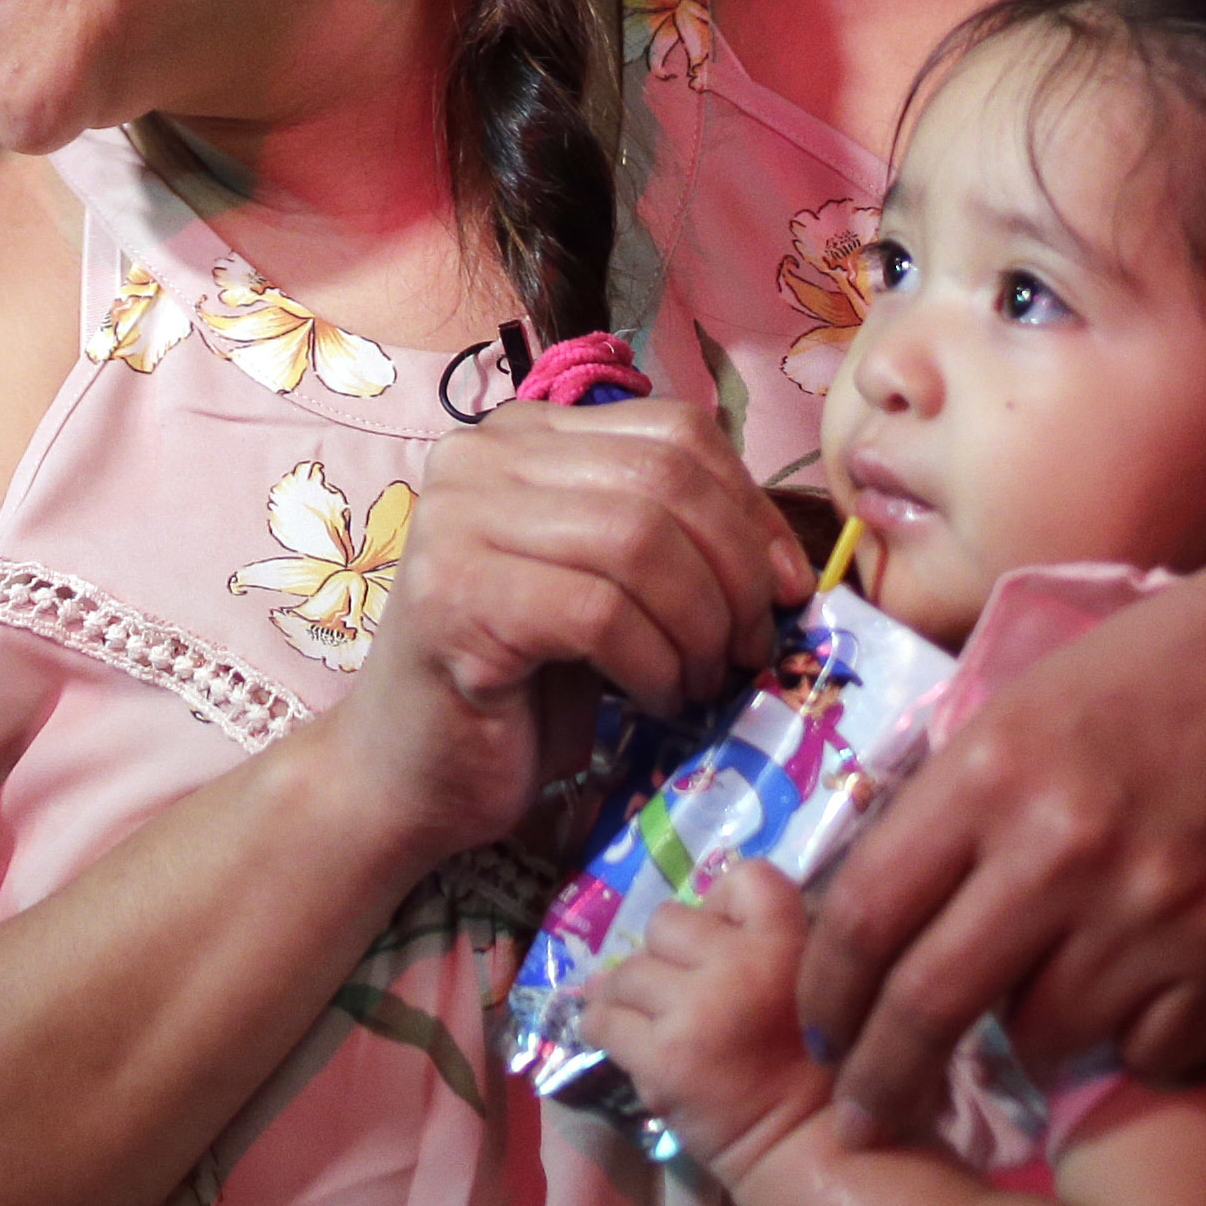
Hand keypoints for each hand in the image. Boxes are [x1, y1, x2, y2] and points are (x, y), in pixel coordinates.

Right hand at [331, 396, 806, 861]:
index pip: (678, 431)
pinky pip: (600, 613)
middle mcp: (480, 455)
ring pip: (639, 541)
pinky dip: (653, 663)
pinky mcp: (453, 595)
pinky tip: (653, 699)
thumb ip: (674, 541)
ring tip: (701, 680)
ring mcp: (456, 519)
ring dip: (700, 626)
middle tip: (749, 650)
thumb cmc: (525, 685)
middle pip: (665, 480)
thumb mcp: (610, 587)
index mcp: (525, 433)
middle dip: (736, 573)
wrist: (413, 774)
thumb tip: (791, 559)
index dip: (752, 508)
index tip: (786, 588)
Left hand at [583, 867, 832, 1177]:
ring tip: (647, 1017)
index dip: (723, 903)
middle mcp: (740, 967)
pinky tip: (616, 1036)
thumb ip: (765, 940)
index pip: (745, 879)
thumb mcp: (811, 984)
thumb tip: (698, 914)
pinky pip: (603, 1021)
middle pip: (666, 921)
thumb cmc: (811, 1066)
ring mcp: (696, 1013)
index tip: (721, 937)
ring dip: (630, 993)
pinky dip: (602, 1025)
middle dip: (668, 954)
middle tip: (681, 990)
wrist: (804, 1149)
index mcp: (788, 944)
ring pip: (627, 971)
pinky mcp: (663, 1060)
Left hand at [798, 533, 1205, 1135]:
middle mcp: (1062, 849)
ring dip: (1024, 1038)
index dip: (823, 995)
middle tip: (859, 1122)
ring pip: (1040, 1038)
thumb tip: (863, 921)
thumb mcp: (1016, 713)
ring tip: (1047, 993)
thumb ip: (945, 812)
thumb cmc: (1149, 677)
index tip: (813, 1036)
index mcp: (988, 774)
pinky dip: (1129, 1041)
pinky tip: (1142, 986)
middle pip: (930, 1004)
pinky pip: (1147, 1053)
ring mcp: (1158, 910)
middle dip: (880, 1079)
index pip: (864, 917)